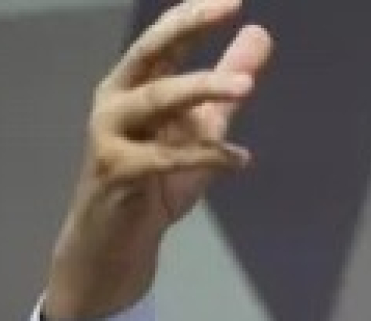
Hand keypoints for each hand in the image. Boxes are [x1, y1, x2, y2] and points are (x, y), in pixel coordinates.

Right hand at [43, 0, 271, 320]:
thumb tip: (259, 34)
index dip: (193, 16)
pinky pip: (164, 158)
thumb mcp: (200, 129)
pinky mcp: (116, 173)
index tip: (231, 0)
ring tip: (245, 87)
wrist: (115, 245)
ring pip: (156, 98)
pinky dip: (205, 156)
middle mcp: (116, 101)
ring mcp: (111, 136)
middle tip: (227, 9)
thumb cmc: (155, 184)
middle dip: (186, 28)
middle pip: (150, 53)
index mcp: (134, 85)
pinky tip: (240, 159)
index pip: (164, 40)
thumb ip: (227, 85)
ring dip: (202, 88)